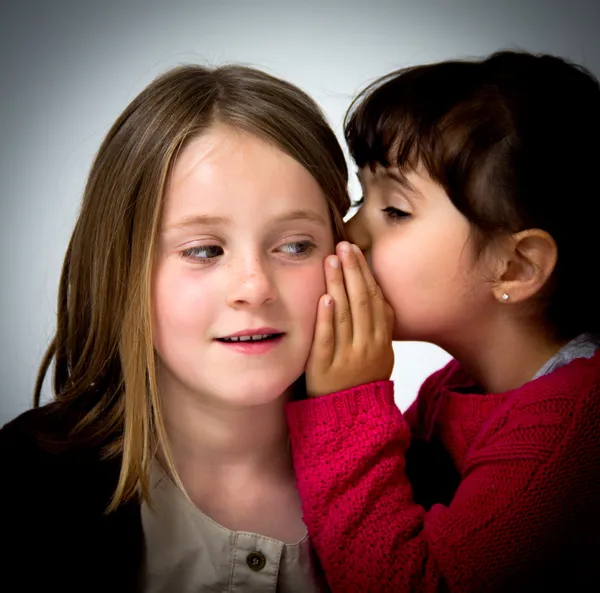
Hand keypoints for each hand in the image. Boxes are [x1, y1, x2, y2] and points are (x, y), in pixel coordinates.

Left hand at [306, 241, 394, 396]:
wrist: (350, 415)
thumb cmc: (363, 378)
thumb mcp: (381, 353)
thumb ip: (381, 325)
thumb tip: (380, 294)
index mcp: (381, 339)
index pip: (375, 299)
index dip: (365, 273)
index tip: (356, 251)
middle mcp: (367, 346)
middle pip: (362, 301)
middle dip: (353, 271)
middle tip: (344, 246)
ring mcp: (347, 357)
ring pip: (345, 316)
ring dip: (339, 285)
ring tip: (332, 261)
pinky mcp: (325, 368)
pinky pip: (328, 340)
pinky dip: (327, 319)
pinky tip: (325, 298)